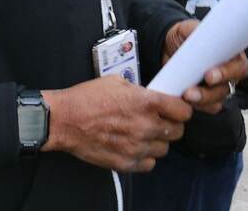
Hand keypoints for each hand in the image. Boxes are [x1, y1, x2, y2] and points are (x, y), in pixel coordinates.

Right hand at [42, 76, 191, 172]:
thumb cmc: (86, 99)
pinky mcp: (125, 162)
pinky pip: (149, 164)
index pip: (183, 111)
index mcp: (146, 102)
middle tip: (160, 121)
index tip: (177, 110)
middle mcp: (146, 126)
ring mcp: (136, 147)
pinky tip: (134, 146)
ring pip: (164, 149)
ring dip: (157, 142)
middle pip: (177, 132)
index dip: (181, 109)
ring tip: (144, 134)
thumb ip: (140, 92)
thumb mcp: (117, 82)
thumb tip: (151, 96)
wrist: (64, 120)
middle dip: (171, 125)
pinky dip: (145, 157)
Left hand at [163, 20, 247, 114]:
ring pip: (217, 100)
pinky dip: (196, 106)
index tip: (208, 76)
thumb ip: (196, 30)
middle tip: (190, 92)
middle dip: (209, 92)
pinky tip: (183, 102)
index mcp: (232, 54)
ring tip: (184, 96)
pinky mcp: (208, 98)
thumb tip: (200, 38)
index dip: (226, 73)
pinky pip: (207, 107)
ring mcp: (220, 87)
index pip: (239, 67)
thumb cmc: (185, 35)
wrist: (169, 47)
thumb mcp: (189, 28)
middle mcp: (230, 72)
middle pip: (227, 88)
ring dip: (200, 101)